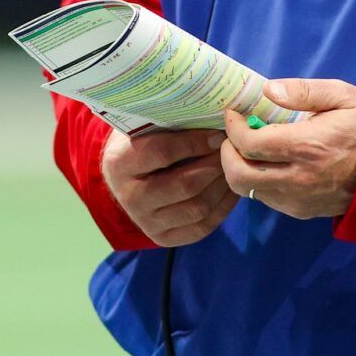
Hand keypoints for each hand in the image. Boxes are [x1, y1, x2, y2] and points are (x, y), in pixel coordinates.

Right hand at [102, 127, 236, 246]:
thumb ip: (173, 123)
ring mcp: (146, 222)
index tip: (219, 133)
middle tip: (233, 150)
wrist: (123, 177)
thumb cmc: (142, 142)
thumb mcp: (146, 127)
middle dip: (216, 165)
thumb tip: (218, 117)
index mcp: (121, 163)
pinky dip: (223, 207)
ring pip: (198, 208)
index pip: (163, 153)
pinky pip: (202, 227)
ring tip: (234, 167)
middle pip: (185, 185)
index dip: (196, 142)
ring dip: (223, 185)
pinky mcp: (163, 238)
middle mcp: (130, 197)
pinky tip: (231, 188)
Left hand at [221, 79, 355, 219]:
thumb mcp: (342, 96)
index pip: (250, 144)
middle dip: (226, 153)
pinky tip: (269, 164)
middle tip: (234, 135)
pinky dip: (258, 181)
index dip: (233, 128)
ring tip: (251, 148)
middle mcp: (298, 178)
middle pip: (239, 175)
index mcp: (307, 146)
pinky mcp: (300, 210)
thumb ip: (304, 90)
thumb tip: (268, 90)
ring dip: (241, 168)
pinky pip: (265, 198)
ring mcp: (298, 199)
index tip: (233, 114)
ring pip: (248, 190)